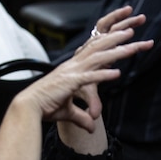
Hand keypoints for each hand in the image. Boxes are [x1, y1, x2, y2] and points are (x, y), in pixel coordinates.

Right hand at [18, 7, 152, 131]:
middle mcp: (73, 66)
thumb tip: (92, 129)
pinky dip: (103, 75)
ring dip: (116, 52)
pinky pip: (90, 77)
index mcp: (72, 68)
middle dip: (115, 38)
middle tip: (131, 30)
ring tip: (132, 46)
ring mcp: (71, 73)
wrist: (28, 108)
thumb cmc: (45, 107)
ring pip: (97, 58)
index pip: (93, 51)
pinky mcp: (69, 83)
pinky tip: (117, 73)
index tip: (120, 37)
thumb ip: (82, 118)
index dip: (106, 42)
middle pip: (98, 48)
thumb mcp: (69, 113)